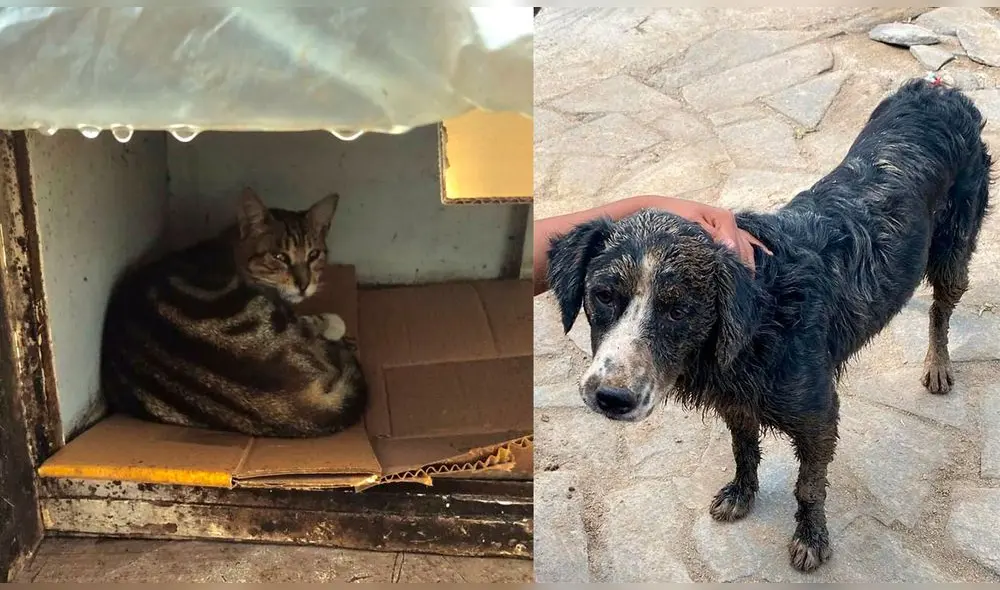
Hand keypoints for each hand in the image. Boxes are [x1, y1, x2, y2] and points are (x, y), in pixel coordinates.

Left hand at [642, 196, 771, 273]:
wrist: (656, 208)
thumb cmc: (671, 217)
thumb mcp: (689, 226)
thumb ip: (710, 237)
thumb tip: (730, 247)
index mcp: (724, 218)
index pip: (736, 247)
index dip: (736, 266)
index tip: (735, 284)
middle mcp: (729, 221)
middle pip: (745, 248)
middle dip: (745, 268)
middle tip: (743, 290)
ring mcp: (728, 224)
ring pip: (747, 245)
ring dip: (750, 262)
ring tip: (750, 282)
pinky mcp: (723, 228)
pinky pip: (745, 238)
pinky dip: (755, 246)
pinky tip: (768, 254)